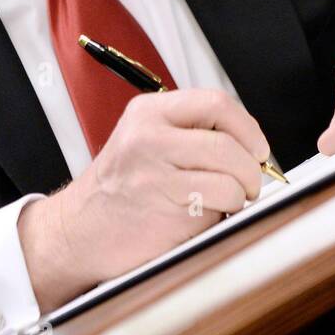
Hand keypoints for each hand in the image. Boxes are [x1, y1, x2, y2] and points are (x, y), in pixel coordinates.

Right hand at [18, 89, 269, 310]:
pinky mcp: (163, 210)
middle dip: (251, 168)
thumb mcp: (144, 140)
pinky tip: (203, 216)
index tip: (257, 148)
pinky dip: (223, 214)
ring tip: (227, 201)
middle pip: (228, 143)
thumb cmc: (120, 189)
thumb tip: (250, 145)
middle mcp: (148, 137)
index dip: (248, 128)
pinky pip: (217, 207)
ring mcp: (154, 174)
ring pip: (229, 177)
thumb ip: (190, 132)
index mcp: (148, 112)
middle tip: (250, 183)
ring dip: (239, 195)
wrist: (78, 231)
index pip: (216, 102)